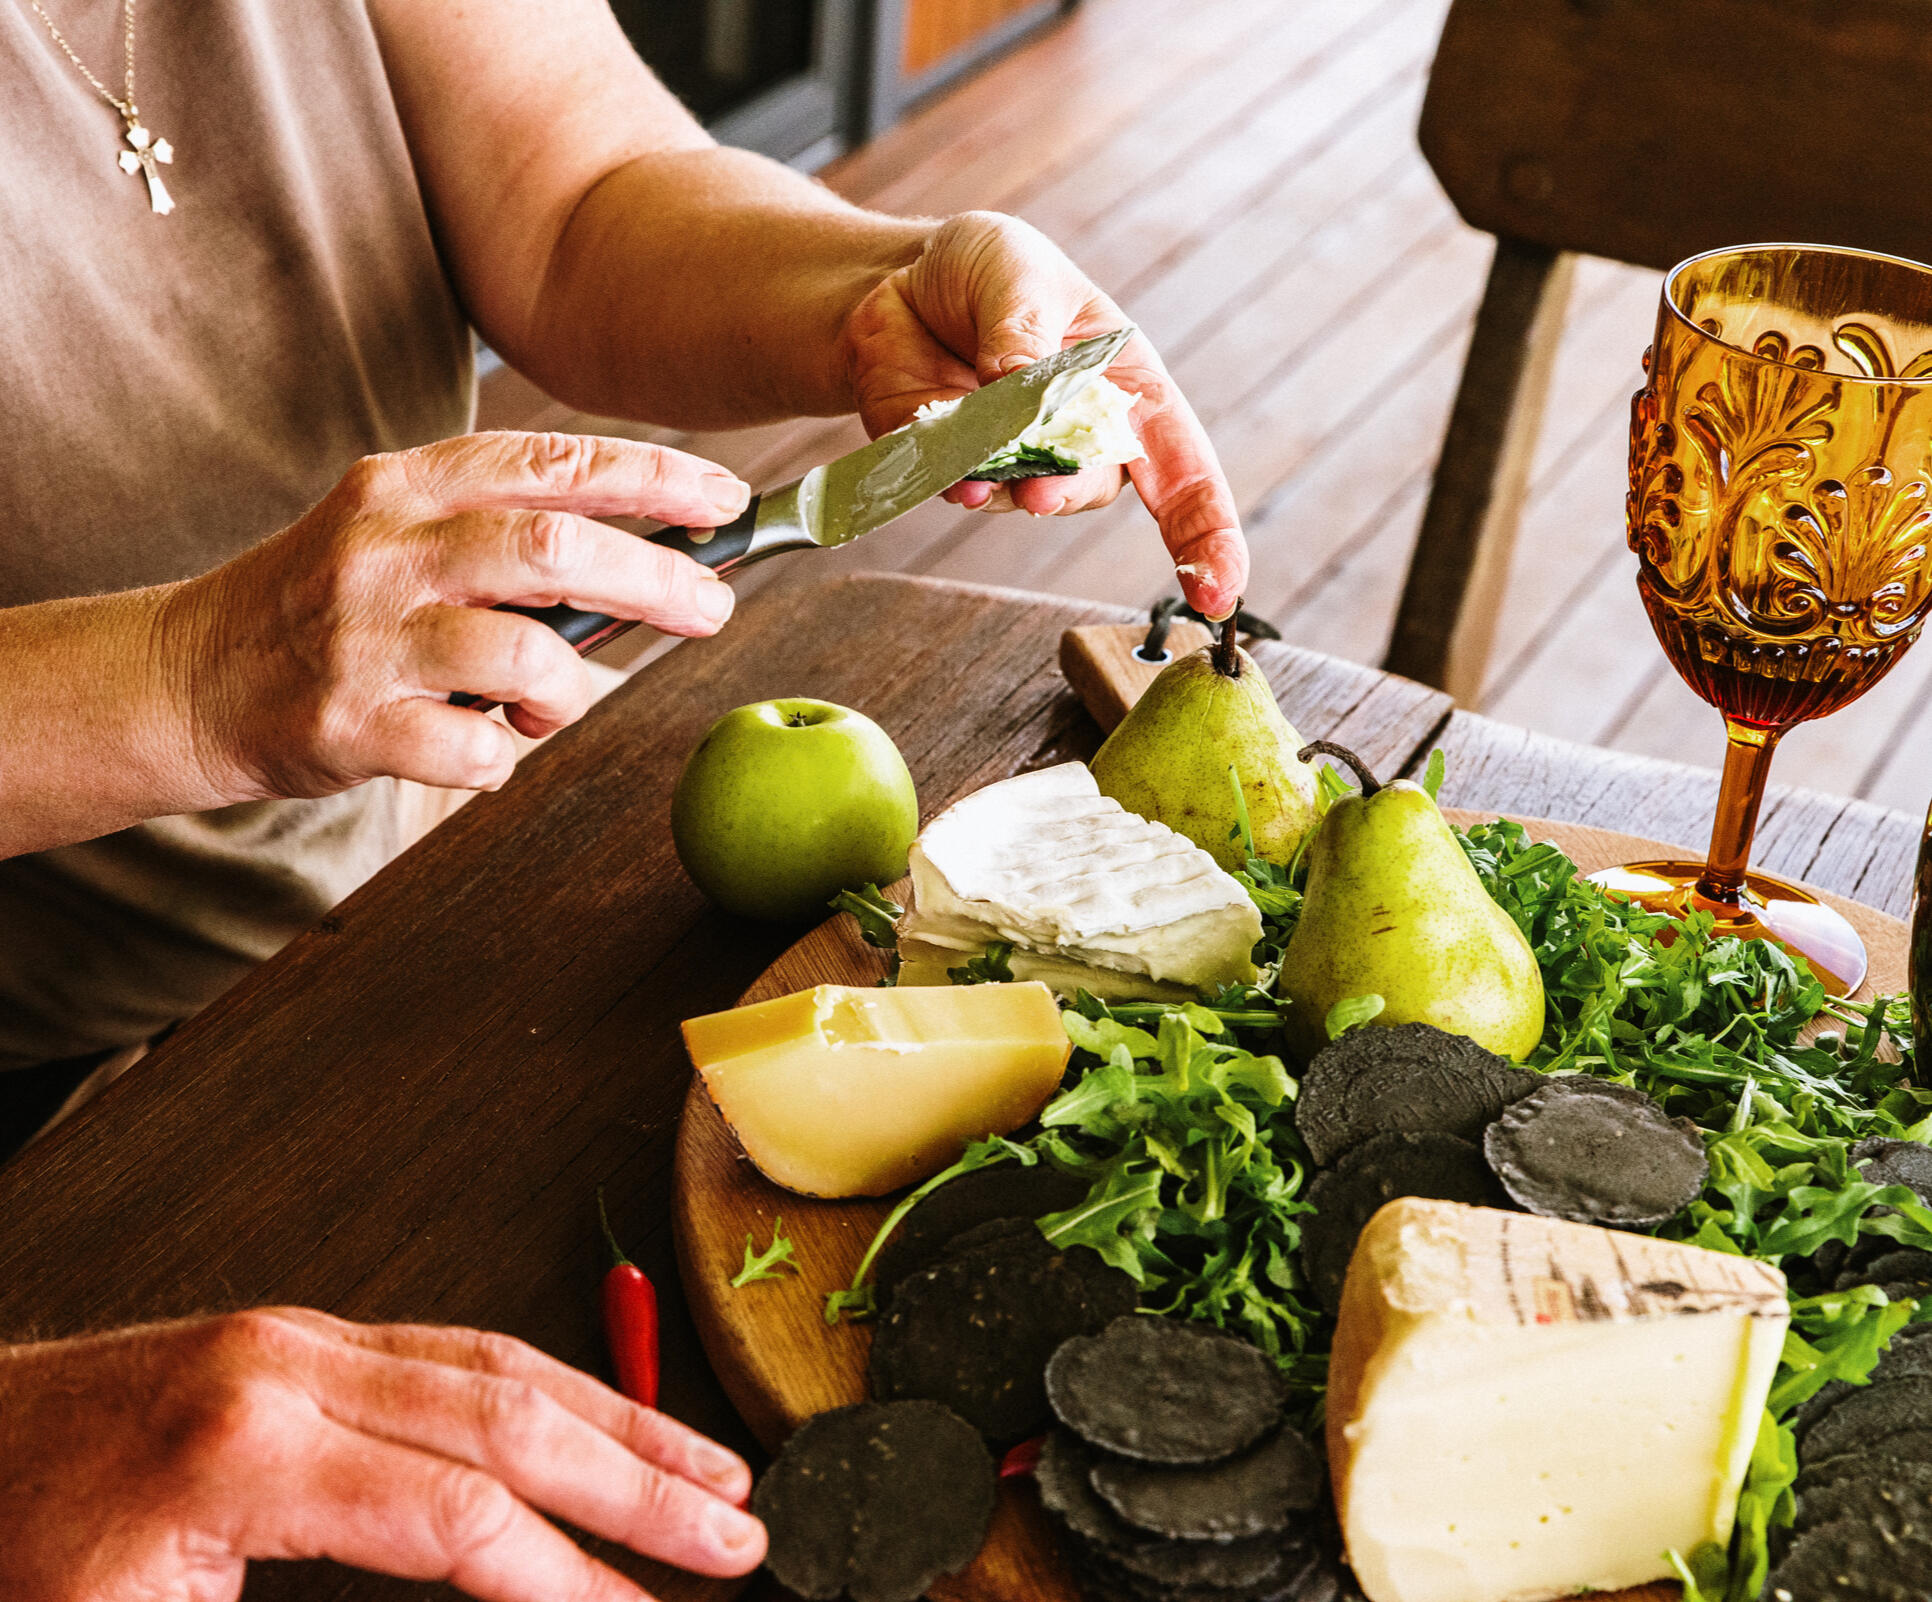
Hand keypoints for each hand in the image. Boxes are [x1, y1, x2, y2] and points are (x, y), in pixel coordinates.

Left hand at [0, 1308, 764, 1601]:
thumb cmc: (10, 1563)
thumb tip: (485, 1582)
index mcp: (244, 1445)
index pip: (458, 1515)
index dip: (569, 1582)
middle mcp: (288, 1364)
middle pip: (508, 1414)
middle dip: (638, 1481)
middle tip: (734, 1536)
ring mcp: (296, 1338)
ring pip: (498, 1364)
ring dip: (616, 1420)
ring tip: (707, 1472)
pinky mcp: (297, 1341)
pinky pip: (455, 1352)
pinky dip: (547, 1392)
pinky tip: (597, 1423)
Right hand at [161, 432, 749, 800]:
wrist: (188, 676)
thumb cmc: (328, 604)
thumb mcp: (401, 532)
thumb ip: (504, 532)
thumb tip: (652, 556)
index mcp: (406, 486)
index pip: (550, 462)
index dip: (650, 477)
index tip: (722, 500)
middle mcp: (385, 549)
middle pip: (553, 549)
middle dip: (654, 579)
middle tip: (712, 609)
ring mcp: (365, 638)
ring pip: (524, 657)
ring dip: (566, 693)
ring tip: (544, 708)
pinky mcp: (350, 724)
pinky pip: (474, 751)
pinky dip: (501, 759)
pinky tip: (478, 747)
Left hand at [839, 211, 1247, 618]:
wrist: (900, 281)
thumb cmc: (987, 270)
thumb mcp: (1017, 271)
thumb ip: (1023, 330)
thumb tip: (1021, 385)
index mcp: (1127, 389)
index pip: (1186, 474)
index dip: (1209, 538)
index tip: (1218, 593)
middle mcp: (1081, 439)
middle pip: (1093, 489)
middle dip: (1065, 492)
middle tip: (1037, 488)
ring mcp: (1016, 462)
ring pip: (1022, 497)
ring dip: (998, 485)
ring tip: (970, 465)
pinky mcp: (955, 468)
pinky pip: (958, 487)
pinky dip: (948, 475)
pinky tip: (939, 456)